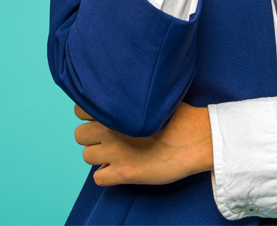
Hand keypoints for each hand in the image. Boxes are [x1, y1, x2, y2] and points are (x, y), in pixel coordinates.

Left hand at [74, 102, 213, 185]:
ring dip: (99, 155)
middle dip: (93, 136)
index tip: (102, 117)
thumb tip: (114, 100)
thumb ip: (128, 98)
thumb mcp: (152, 97)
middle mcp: (110, 129)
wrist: (197, 137)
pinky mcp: (123, 173)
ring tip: (117, 152)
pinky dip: (107, 174)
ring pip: (87, 156)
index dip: (90, 114)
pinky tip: (121, 167)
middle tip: (110, 136)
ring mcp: (115, 152)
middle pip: (80, 135)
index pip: (79, 109)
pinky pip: (98, 178)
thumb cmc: (180, 114)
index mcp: (116, 107)